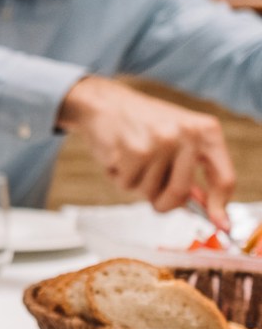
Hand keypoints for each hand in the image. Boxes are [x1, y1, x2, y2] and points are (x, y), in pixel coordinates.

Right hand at [59, 76, 236, 228]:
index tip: (220, 224)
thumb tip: (206, 209)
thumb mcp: (177, 139)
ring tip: (131, 158)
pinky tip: (118, 156)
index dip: (220, 206)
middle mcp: (187, 136)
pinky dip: (119, 177)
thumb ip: (191, 171)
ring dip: (135, 183)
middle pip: (181, 194)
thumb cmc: (142, 124)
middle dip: (163, 200)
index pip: (224, 178)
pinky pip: (127, 186)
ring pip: (149, 193)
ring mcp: (161, 144)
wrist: (105, 104)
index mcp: (206, 131)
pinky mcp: (134, 152)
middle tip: (151, 189)